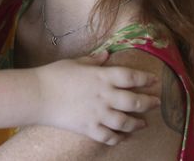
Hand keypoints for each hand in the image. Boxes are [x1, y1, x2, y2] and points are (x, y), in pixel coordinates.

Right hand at [34, 51, 159, 144]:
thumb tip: (107, 54)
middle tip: (156, 103)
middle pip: (134, 101)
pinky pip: (109, 136)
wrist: (37, 95)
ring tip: (143, 123)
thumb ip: (94, 60)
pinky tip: (123, 137)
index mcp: (101, 76)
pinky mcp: (88, 128)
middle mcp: (104, 95)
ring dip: (137, 123)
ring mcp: (97, 114)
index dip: (145, 79)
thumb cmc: (54, 74)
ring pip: (125, 122)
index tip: (154, 81)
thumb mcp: (76, 62)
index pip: (130, 77)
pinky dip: (118, 138)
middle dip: (148, 103)